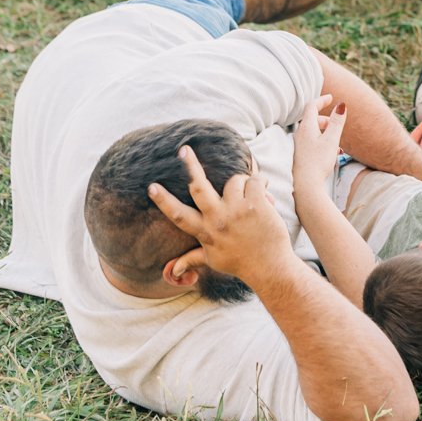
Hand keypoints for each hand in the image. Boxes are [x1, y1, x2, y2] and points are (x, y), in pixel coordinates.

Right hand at [148, 143, 290, 283]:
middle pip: (198, 187)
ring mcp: (236, 210)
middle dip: (190, 166)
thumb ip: (191, 259)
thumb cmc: (241, 262)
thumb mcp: (213, 260)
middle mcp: (217, 220)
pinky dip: (260, 182)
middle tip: (184, 149)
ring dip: (242, 183)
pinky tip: (265, 193)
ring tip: (250, 197)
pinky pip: (255, 180)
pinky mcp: (255, 204)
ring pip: (234, 180)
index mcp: (205, 232)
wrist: (269, 267)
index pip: (179, 215)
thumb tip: (172, 271)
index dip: (163, 201)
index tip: (151, 186)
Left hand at [292, 95, 347, 196]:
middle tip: (336, 126)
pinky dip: (323, 143)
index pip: (312, 106)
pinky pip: (312, 143)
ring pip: (313, 133)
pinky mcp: (300, 156)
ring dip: (326, 134)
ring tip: (337, 144)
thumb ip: (337, 122)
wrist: (305, 187)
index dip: (322, 100)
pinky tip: (332, 155)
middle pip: (313, 120)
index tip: (331, 97)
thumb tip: (341, 105)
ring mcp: (299, 146)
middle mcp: (300, 135)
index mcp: (306, 127)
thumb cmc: (317, 163)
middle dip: (327, 120)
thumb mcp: (331, 140)